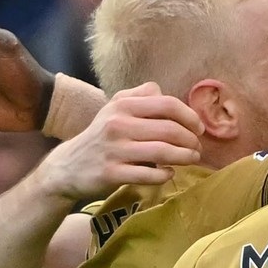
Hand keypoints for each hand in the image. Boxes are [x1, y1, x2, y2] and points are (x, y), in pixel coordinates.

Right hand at [34, 83, 202, 202]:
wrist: (68, 166)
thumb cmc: (101, 136)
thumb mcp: (115, 108)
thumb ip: (141, 96)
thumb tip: (165, 92)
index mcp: (123, 105)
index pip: (167, 104)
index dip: (190, 116)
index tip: (199, 128)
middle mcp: (118, 124)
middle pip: (169, 129)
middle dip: (191, 140)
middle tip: (198, 148)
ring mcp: (114, 149)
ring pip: (162, 151)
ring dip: (185, 157)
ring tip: (192, 159)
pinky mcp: (111, 173)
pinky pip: (149, 174)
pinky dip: (165, 175)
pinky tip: (170, 173)